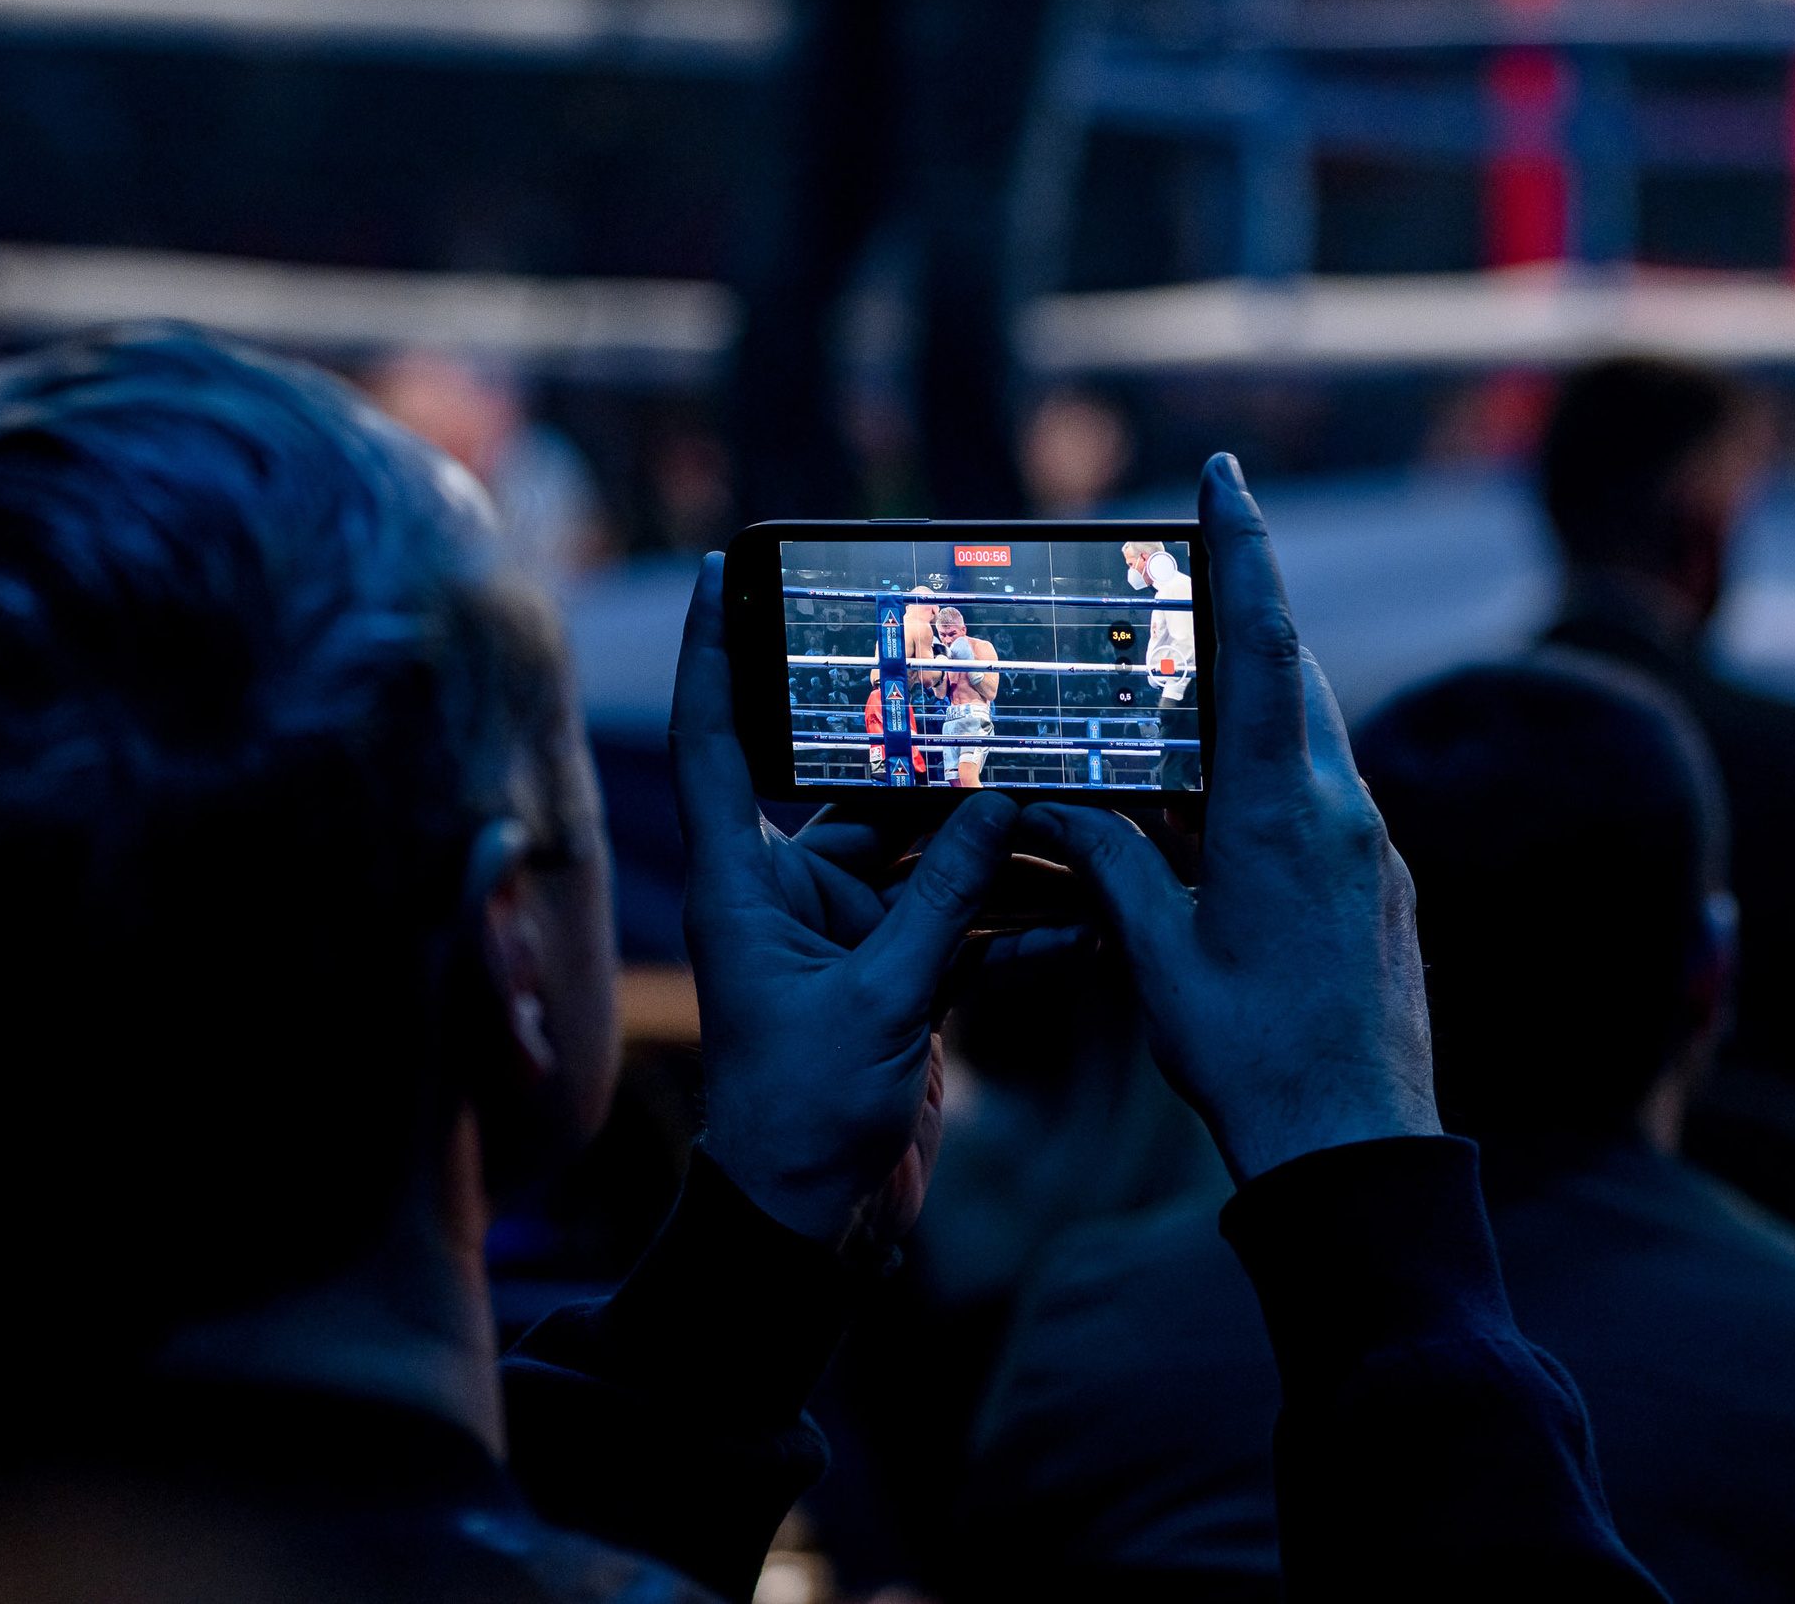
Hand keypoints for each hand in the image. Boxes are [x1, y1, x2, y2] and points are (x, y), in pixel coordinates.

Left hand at [671, 555, 1015, 1246]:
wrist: (815, 1226)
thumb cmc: (804, 1118)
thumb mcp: (883, 997)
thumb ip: (949, 896)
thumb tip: (1005, 799)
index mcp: (747, 882)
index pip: (717, 740)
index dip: (710, 651)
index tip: (718, 568)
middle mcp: (791, 893)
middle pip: (867, 790)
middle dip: (942, 755)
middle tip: (1005, 690)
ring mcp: (849, 934)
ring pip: (934, 858)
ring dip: (1003, 846)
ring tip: (1082, 813)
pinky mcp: (899, 979)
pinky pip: (964, 923)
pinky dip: (1016, 919)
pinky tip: (1084, 916)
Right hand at [1021, 454, 1438, 1183]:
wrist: (1358, 1146)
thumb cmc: (1251, 1059)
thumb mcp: (1158, 955)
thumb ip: (1114, 862)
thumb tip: (1062, 802)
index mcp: (1281, 811)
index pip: (1260, 643)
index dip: (1243, 547)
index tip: (1228, 471)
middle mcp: (1341, 810)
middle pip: (1287, 676)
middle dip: (1238, 613)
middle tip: (1183, 569)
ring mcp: (1373, 847)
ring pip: (1308, 735)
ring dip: (1248, 700)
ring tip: (1180, 697)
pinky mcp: (1383, 884)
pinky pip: (1322, 794)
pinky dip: (1269, 769)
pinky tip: (1218, 804)